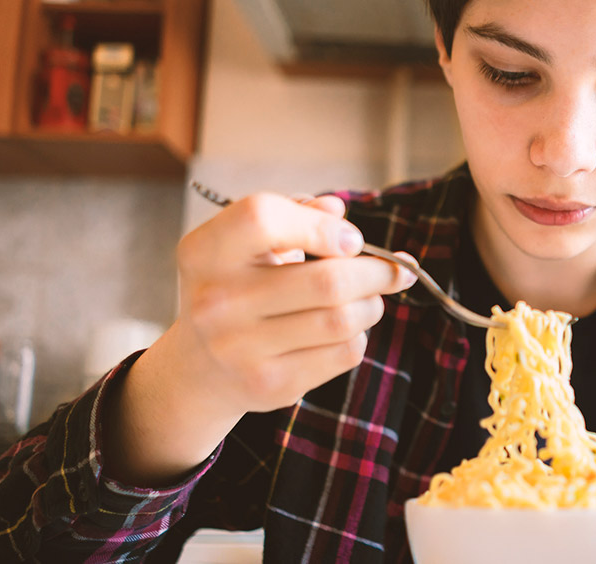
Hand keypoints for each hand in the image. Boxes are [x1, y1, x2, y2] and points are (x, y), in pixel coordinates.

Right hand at [106, 193, 416, 484]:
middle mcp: (216, 301)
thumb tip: (337, 211)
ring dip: (371, 305)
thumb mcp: (249, 245)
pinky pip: (344, 353)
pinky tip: (346, 330)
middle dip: (376, 272)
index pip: (263, 219)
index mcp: (206, 252)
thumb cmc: (238, 288)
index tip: (351, 239)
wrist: (200, 366)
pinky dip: (358, 336)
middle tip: (395, 270)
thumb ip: (293, 214)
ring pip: (343, 319)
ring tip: (368, 299)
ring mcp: (240, 348)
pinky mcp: (269, 385)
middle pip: (327, 281)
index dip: (320, 225)